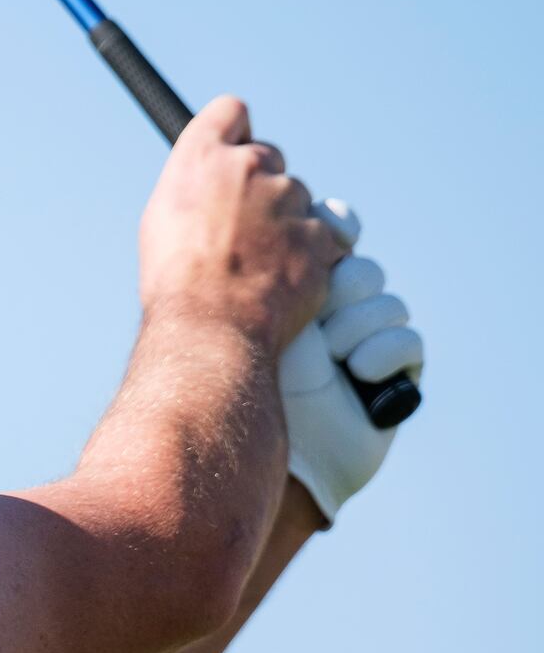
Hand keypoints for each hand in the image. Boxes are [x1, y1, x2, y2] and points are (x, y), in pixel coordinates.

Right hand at [138, 95, 347, 352]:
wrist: (210, 327)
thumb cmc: (175, 281)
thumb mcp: (162, 220)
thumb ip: (194, 186)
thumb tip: (211, 183)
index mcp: (202, 157)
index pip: (231, 112)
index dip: (234, 134)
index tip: (233, 155)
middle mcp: (249, 166)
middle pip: (268, 158)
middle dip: (260, 186)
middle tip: (240, 229)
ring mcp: (290, 200)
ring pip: (297, 200)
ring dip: (285, 224)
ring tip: (254, 267)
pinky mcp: (320, 236)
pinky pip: (321, 239)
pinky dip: (306, 257)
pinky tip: (278, 283)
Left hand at [279, 200, 424, 526]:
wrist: (263, 438)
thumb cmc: (244, 373)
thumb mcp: (254, 308)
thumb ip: (277, 261)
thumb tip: (316, 214)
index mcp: (291, 289)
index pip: (334, 235)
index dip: (337, 233)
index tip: (332, 238)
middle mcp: (328, 312)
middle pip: (363, 269)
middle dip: (341, 292)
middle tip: (312, 325)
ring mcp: (362, 342)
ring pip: (388, 303)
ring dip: (356, 329)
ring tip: (329, 360)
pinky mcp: (393, 375)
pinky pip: (408, 338)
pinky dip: (382, 353)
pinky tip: (357, 375)